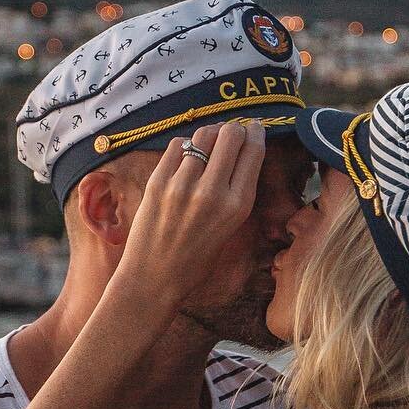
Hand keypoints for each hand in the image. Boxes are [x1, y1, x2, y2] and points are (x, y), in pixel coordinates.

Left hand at [114, 120, 266, 312]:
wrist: (153, 280)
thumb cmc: (195, 260)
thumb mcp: (230, 229)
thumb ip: (237, 192)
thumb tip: (242, 152)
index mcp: (237, 206)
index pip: (254, 151)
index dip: (255, 133)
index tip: (252, 129)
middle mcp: (212, 192)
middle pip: (230, 134)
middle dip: (233, 129)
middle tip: (230, 134)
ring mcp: (182, 185)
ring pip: (203, 135)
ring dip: (210, 133)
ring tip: (208, 143)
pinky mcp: (158, 181)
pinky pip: (177, 146)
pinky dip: (185, 146)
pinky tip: (185, 158)